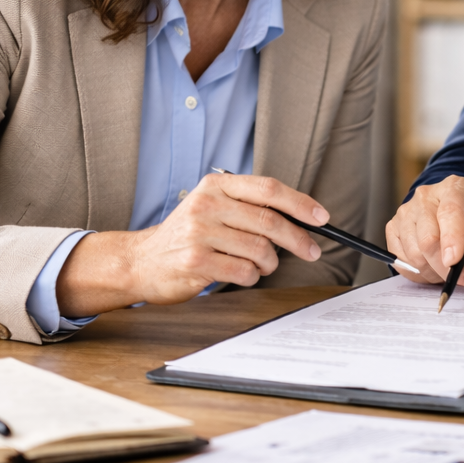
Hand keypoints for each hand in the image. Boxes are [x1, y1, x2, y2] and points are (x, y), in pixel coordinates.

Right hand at [57, 173, 325, 315]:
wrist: (141, 261)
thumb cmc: (186, 236)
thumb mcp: (214, 207)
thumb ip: (250, 207)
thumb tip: (302, 218)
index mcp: (217, 185)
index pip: (269, 189)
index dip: (300, 203)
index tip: (322, 218)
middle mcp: (207, 204)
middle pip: (269, 221)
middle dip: (298, 239)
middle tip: (311, 251)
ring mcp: (199, 232)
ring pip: (260, 249)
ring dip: (269, 263)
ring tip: (261, 264)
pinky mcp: (195, 261)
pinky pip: (243, 271)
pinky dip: (251, 276)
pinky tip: (242, 274)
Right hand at [384, 175, 463, 285]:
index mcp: (456, 188)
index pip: (450, 211)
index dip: (452, 238)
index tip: (455, 262)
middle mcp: (426, 196)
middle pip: (428, 238)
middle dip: (444, 266)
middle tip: (462, 278)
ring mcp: (406, 211)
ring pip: (414, 253)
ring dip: (433, 271)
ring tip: (448, 269)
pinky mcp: (393, 228)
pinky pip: (401, 260)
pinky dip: (419, 272)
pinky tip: (433, 267)